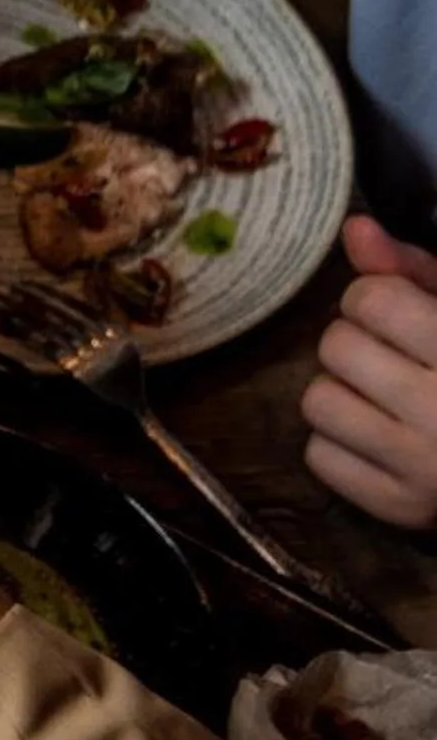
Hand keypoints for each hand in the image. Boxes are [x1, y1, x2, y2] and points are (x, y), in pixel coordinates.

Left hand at [303, 214, 436, 528]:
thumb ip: (414, 271)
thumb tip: (355, 229)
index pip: (372, 299)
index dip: (374, 298)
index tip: (397, 313)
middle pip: (336, 347)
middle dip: (356, 343)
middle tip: (393, 358)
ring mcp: (422, 470)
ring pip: (317, 401)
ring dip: (341, 392)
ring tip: (384, 397)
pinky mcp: (399, 509)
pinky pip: (318, 456)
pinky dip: (339, 443)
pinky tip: (380, 438)